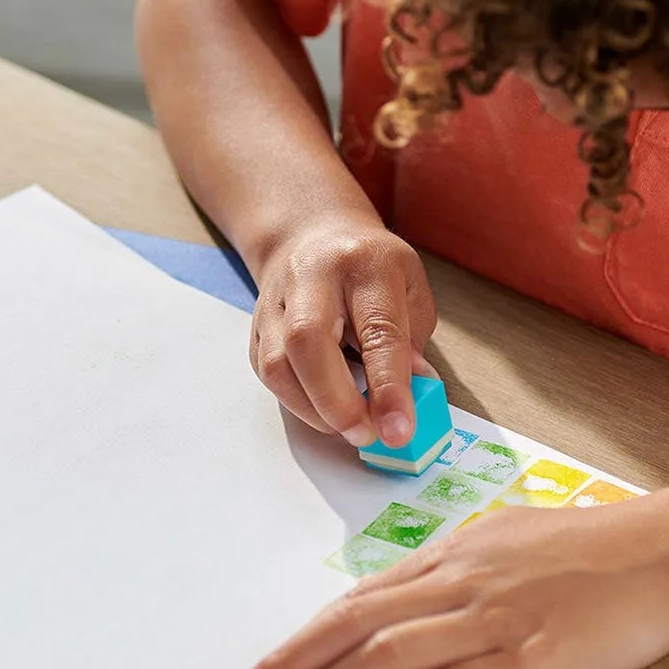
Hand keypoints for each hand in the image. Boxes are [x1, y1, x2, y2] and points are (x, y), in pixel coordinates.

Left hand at [237, 492, 668, 668]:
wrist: (661, 551)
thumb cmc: (581, 546)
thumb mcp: (497, 541)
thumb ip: (442, 572)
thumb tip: (389, 598)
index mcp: (446, 558)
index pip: (355, 601)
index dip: (303, 638)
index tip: (264, 667)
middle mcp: (457, 585)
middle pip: (355, 624)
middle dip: (295, 663)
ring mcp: (492, 621)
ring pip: (390, 654)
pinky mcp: (531, 660)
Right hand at [251, 218, 436, 447]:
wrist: (312, 233)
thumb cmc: (370, 267)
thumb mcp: (410, 291)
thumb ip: (411, 345)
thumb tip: (408, 401)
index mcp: (365, 265)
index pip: (377, 331)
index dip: (389, 387)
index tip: (398, 431)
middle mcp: (312, 277)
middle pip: (308, 341)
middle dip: (336, 401)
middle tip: (363, 435)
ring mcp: (276, 300)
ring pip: (277, 362)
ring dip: (312, 408)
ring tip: (345, 426)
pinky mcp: (257, 325)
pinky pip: (267, 372)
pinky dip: (295, 400)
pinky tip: (321, 408)